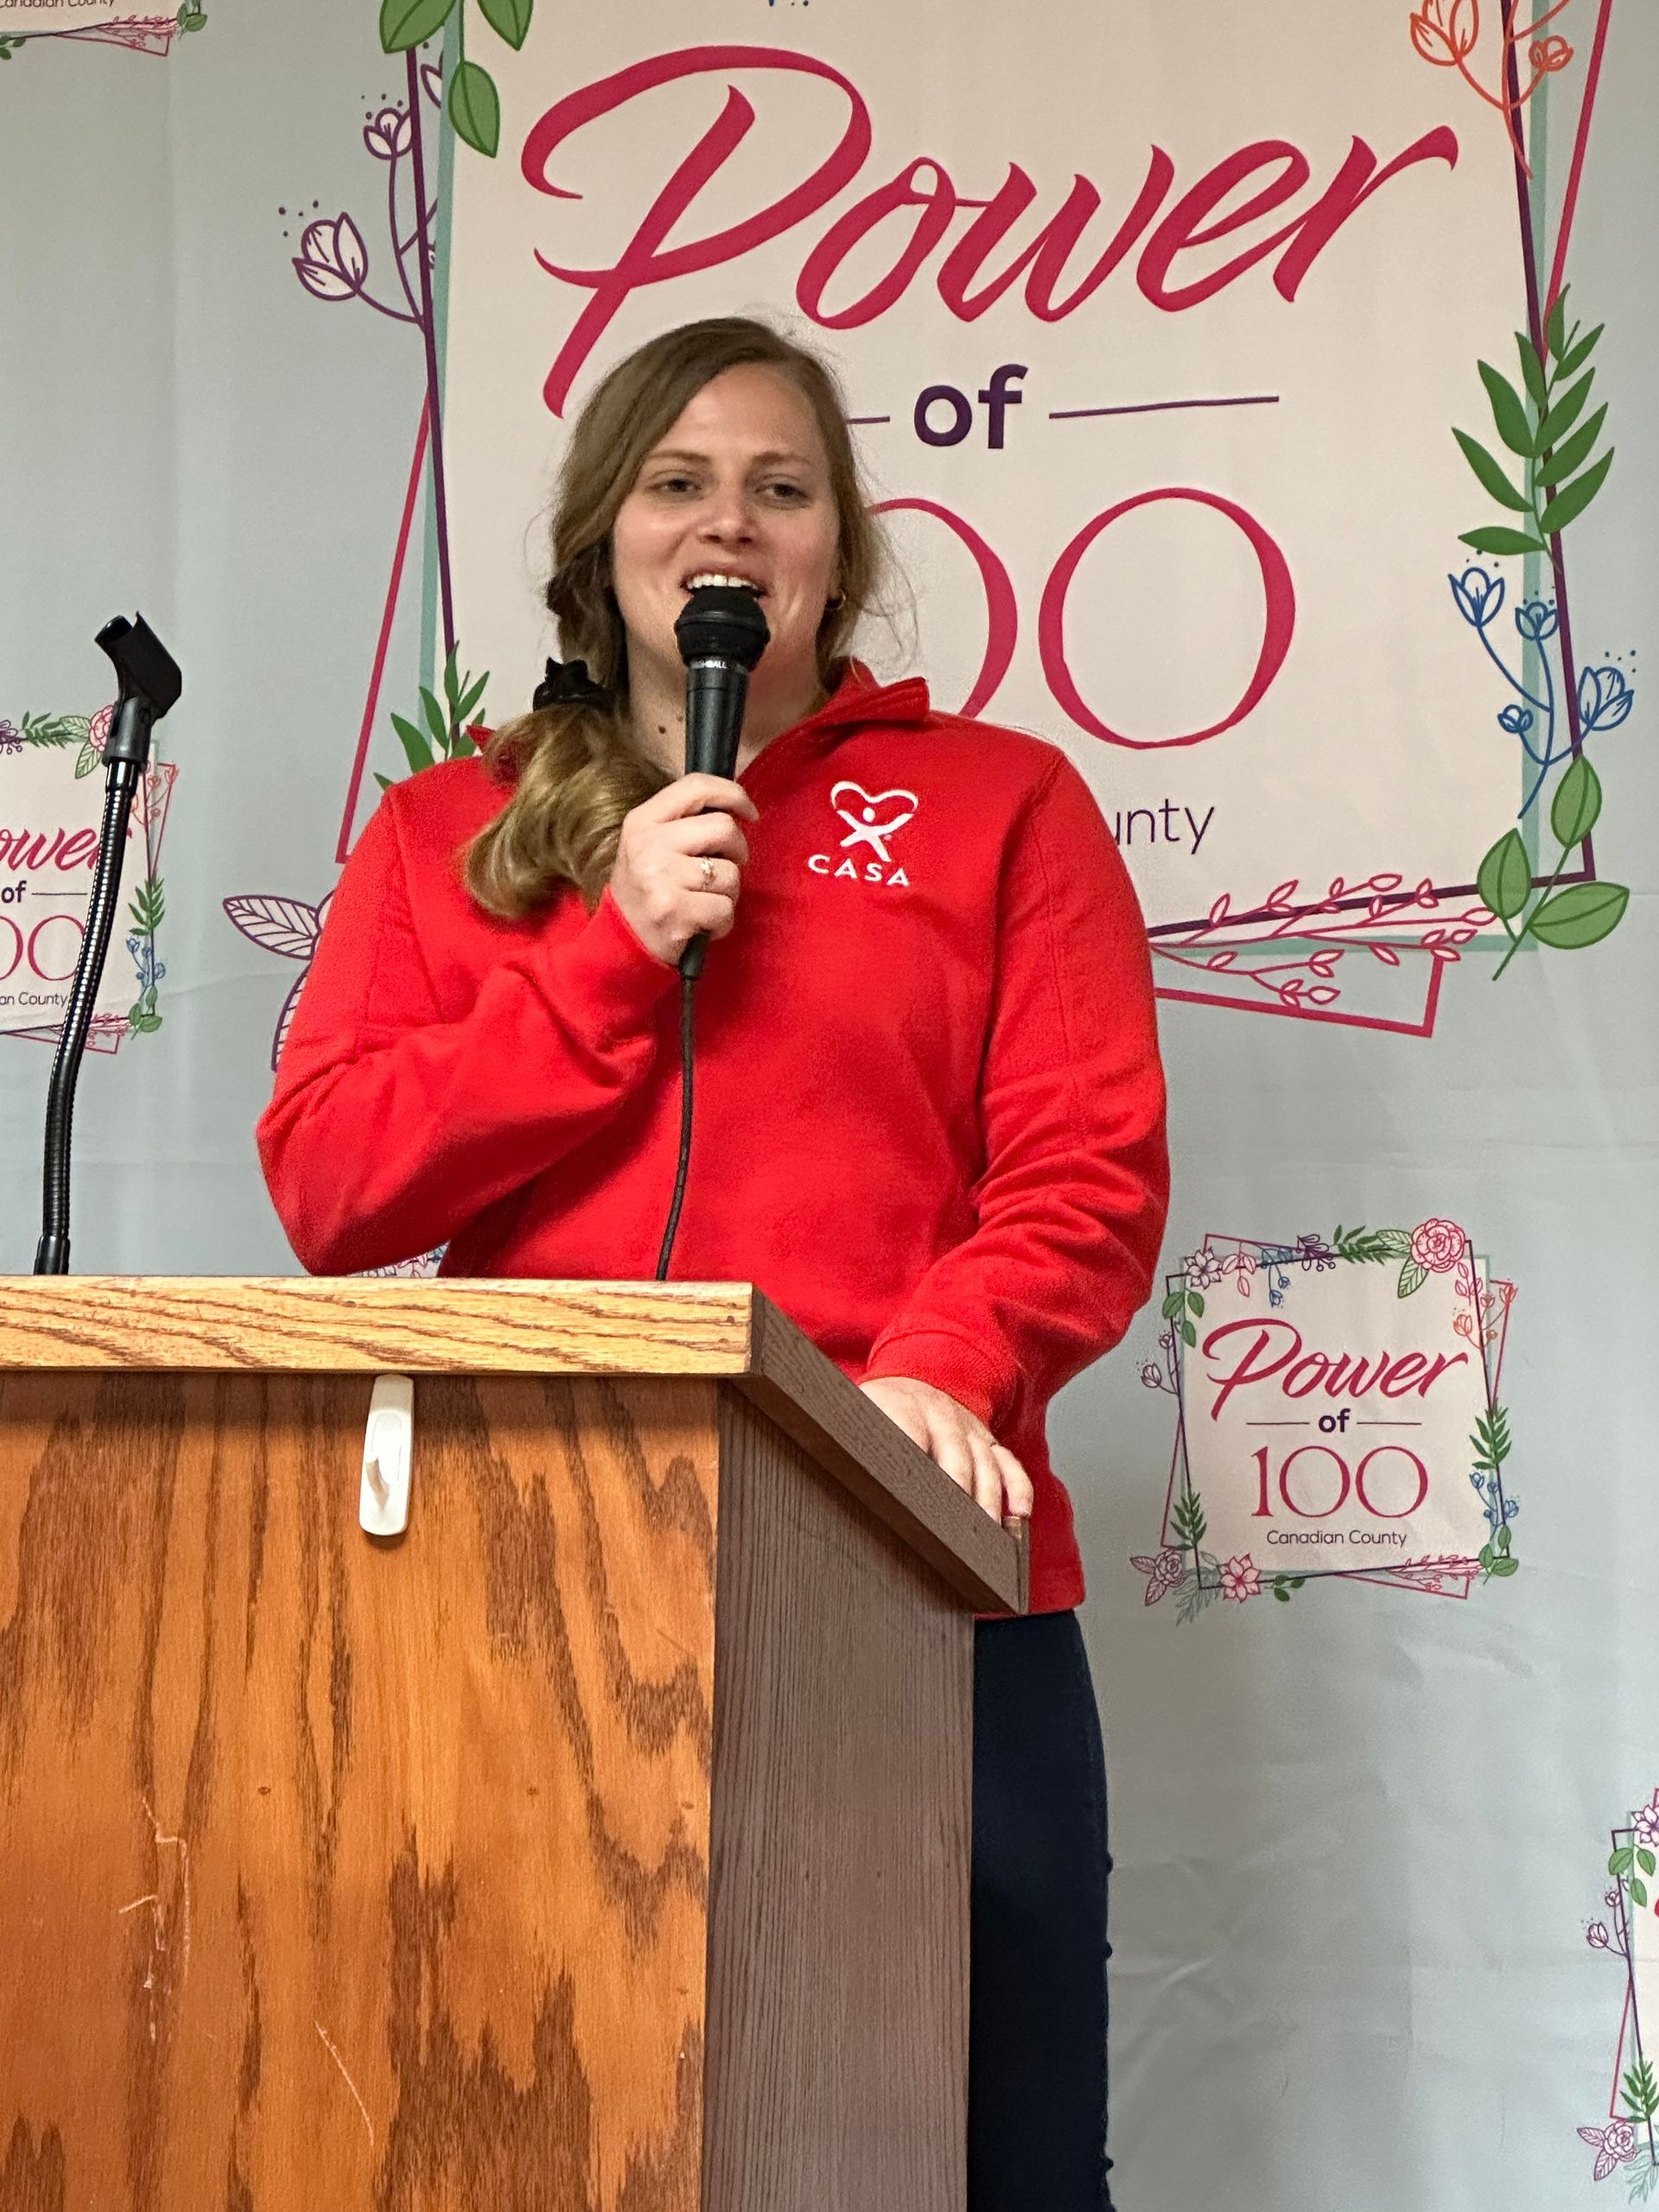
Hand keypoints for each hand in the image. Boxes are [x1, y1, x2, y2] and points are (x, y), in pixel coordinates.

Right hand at [610, 774, 758, 966]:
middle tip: (723, 869)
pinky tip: (702, 925)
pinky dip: (722, 922)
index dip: (733, 794)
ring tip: (704, 902)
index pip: (696, 787)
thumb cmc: (647, 890)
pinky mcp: (675, 912)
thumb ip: (684, 822)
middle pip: (724, 828)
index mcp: (642, 822)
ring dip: (728, 893)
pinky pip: (725, 909)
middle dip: (737, 851)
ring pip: (730, 874)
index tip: (749, 813)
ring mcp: (660, 880)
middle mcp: (648, 846)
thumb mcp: (649, 845)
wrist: (622, 942)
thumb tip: (735, 809)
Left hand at [858, 1376, 1033, 1524]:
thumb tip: (831, 1477)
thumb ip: (851, 1442)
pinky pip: (1009, 1463)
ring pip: (985, 1462)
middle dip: (957, 1491)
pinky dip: (1017, 1488)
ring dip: (987, 1500)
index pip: (910, 1434)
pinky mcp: (986, 1440)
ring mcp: (967, 1426)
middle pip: (954, 1453)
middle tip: (953, 1531)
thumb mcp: (857, 1416)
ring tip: (985, 1536)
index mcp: (901, 1405)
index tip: (912, 1502)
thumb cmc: (877, 1412)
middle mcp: (939, 1412)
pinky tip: (1019, 1514)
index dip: (914, 1466)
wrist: (912, 1380)